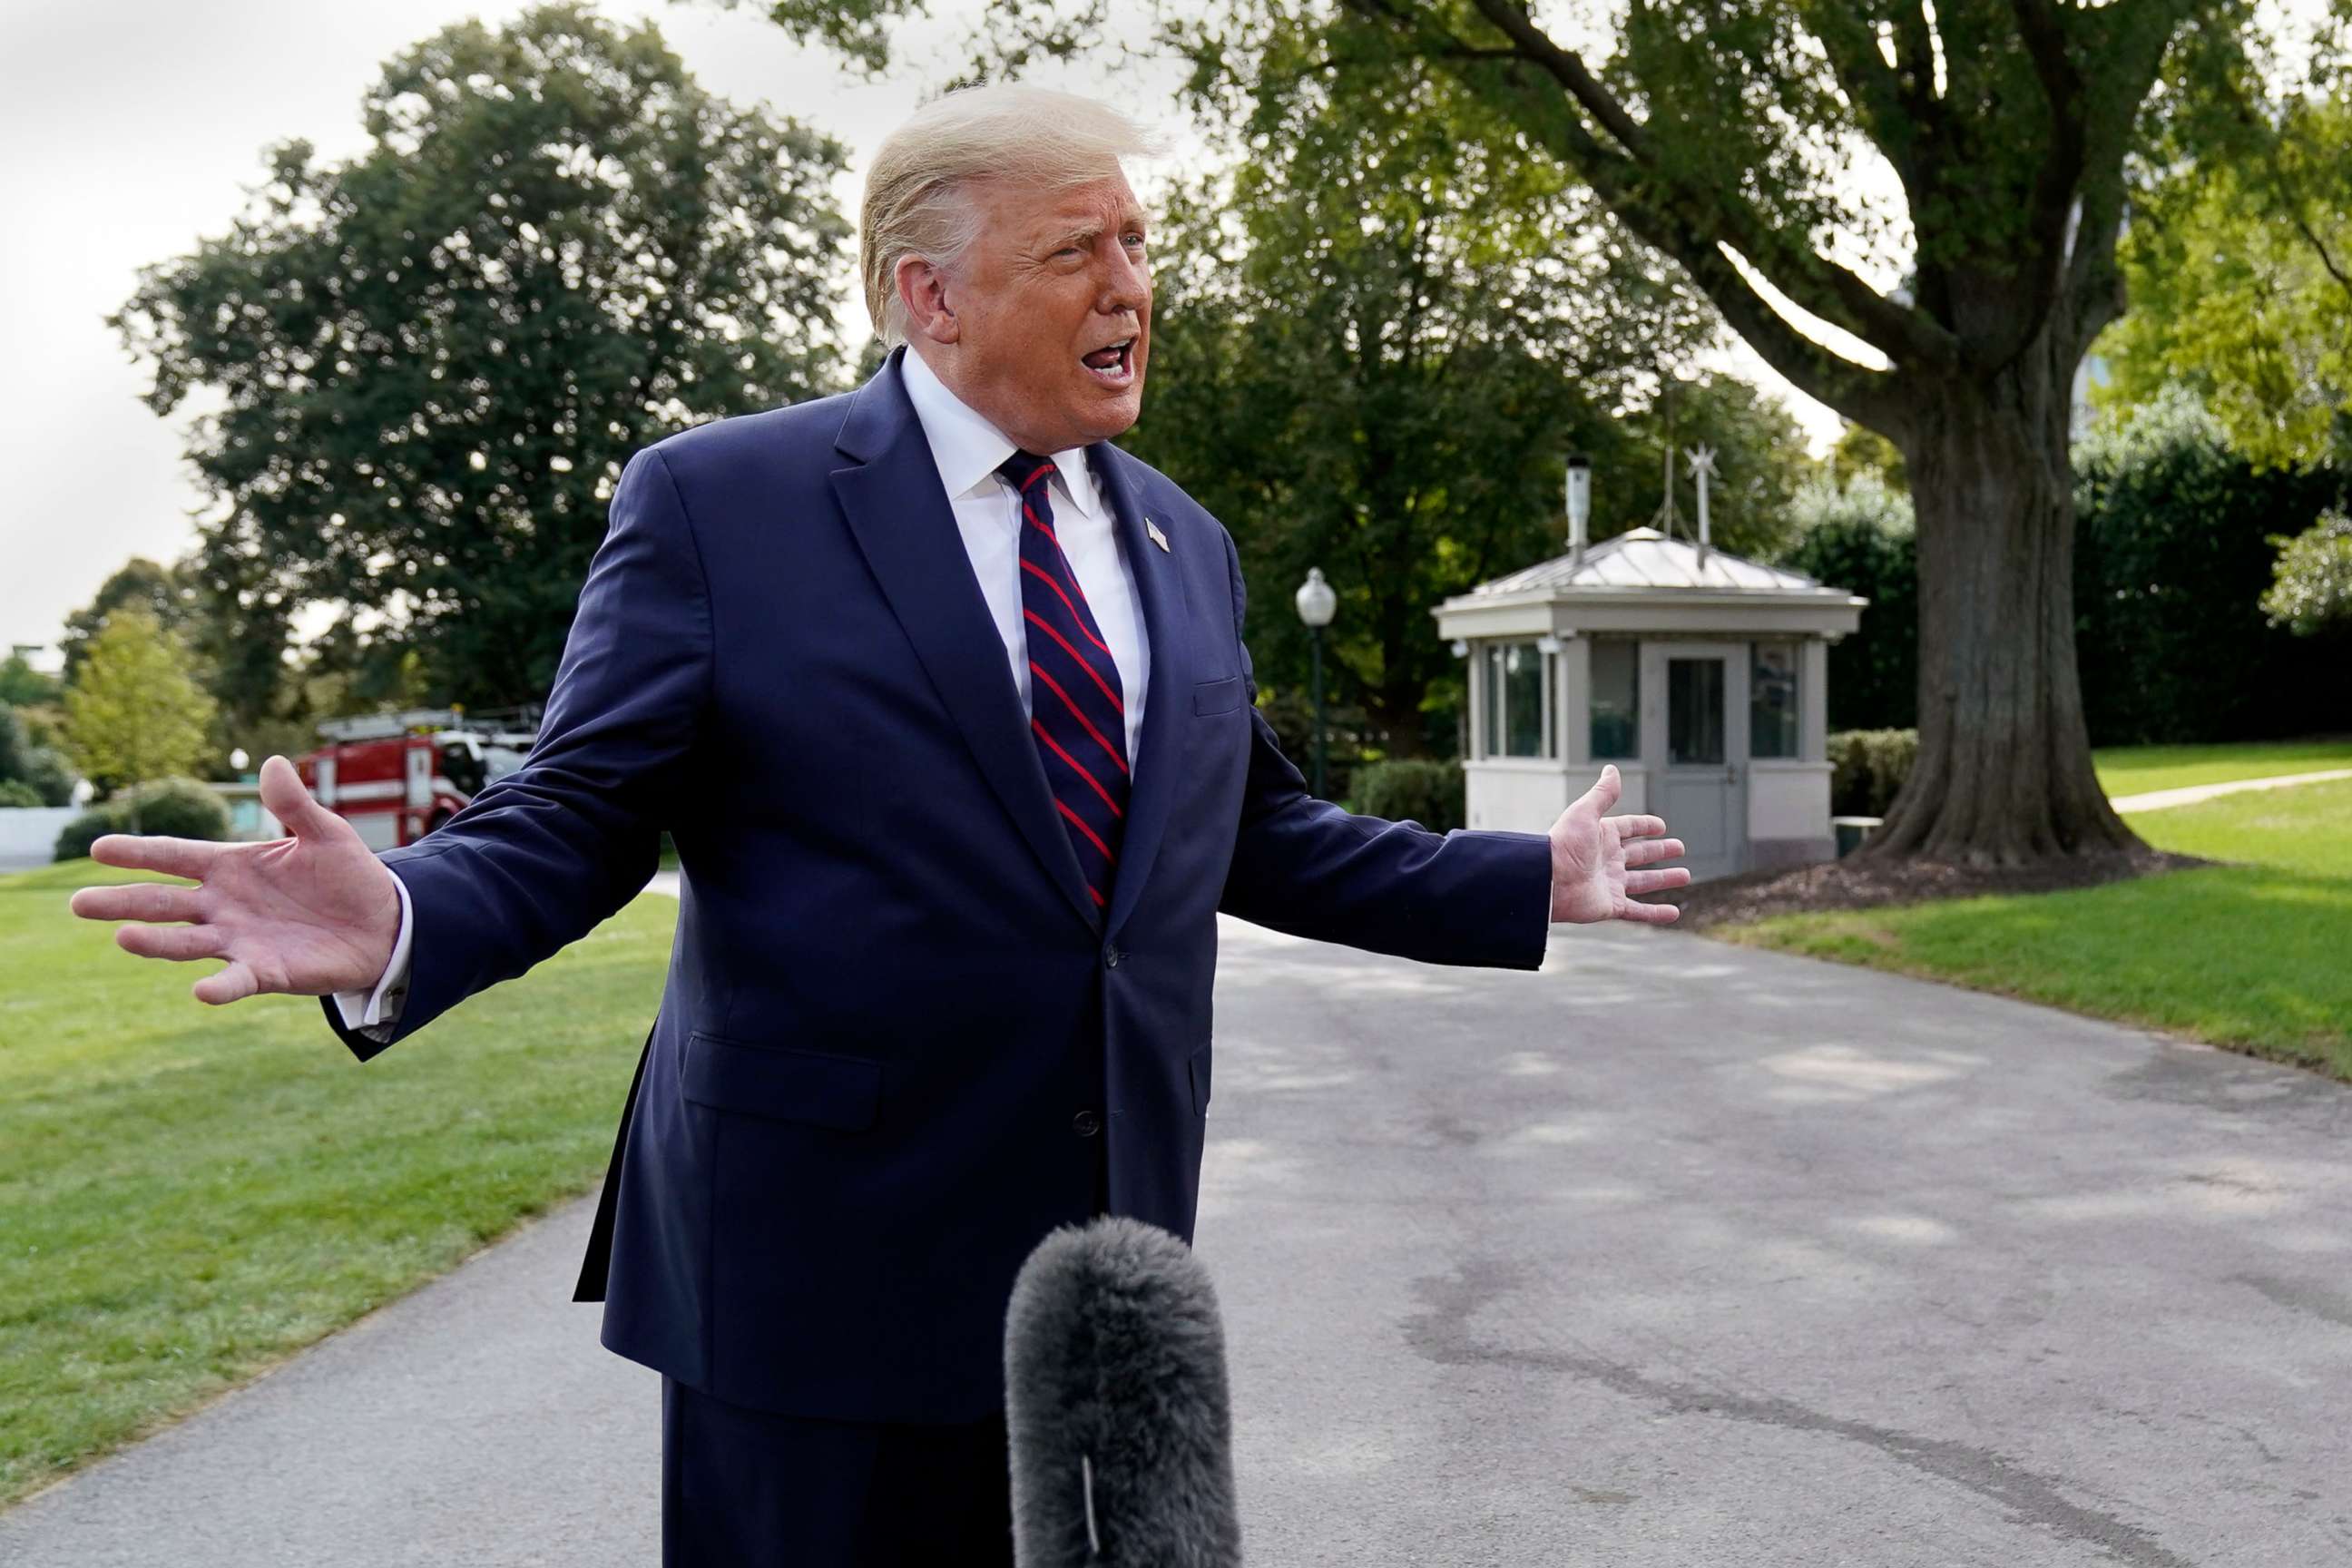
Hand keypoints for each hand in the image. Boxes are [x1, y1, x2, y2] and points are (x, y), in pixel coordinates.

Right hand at [70, 755, 402, 1004]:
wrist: (384, 923)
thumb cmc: (347, 876)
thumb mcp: (325, 833)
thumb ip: (294, 805)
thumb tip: (273, 763)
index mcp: (229, 866)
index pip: (174, 856)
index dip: (138, 852)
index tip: (98, 847)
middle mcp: (223, 904)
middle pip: (162, 902)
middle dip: (121, 902)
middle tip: (78, 903)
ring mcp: (239, 939)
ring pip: (186, 942)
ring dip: (155, 942)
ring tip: (123, 937)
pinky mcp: (265, 971)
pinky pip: (236, 980)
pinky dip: (219, 987)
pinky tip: (201, 991)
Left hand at [1547, 764, 1689, 924]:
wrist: (1548, 880)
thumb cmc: (1563, 844)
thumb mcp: (1585, 813)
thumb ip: (1602, 794)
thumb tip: (1612, 769)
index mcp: (1602, 836)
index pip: (1629, 828)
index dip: (1645, 826)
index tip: (1661, 826)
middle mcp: (1607, 860)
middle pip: (1640, 854)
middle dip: (1660, 851)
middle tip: (1680, 848)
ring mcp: (1609, 884)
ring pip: (1643, 882)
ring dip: (1664, 879)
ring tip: (1685, 875)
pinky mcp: (1610, 906)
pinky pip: (1637, 911)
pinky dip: (1656, 914)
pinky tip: (1673, 913)